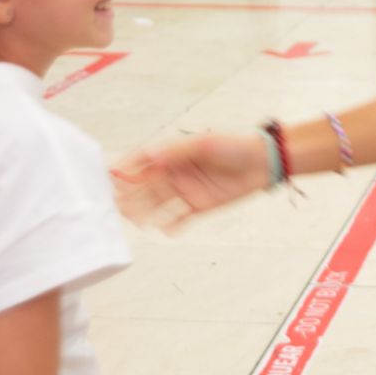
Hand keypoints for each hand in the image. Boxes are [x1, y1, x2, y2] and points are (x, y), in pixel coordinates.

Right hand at [113, 132, 270, 231]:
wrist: (263, 162)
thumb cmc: (234, 146)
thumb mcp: (204, 145)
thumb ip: (177, 152)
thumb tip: (150, 155)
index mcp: (173, 154)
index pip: (142, 161)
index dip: (126, 168)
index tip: (112, 178)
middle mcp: (174, 172)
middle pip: (144, 186)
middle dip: (130, 195)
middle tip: (119, 206)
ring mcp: (185, 190)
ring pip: (157, 204)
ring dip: (145, 212)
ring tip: (137, 222)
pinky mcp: (198, 206)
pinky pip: (179, 218)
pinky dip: (171, 225)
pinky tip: (165, 230)